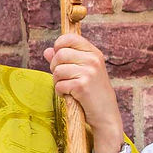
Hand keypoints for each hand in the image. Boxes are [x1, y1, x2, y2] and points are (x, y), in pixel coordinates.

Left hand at [44, 32, 123, 152]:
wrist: (106, 114)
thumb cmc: (93, 92)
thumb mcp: (82, 71)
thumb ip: (65, 60)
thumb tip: (47, 51)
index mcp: (94, 53)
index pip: (70, 38)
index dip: (59, 46)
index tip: (59, 57)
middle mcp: (93, 60)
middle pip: (60, 54)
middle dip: (55, 66)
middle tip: (62, 77)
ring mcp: (89, 72)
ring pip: (57, 70)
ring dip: (57, 81)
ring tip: (68, 87)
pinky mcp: (82, 86)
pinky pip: (59, 85)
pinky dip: (60, 92)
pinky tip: (70, 95)